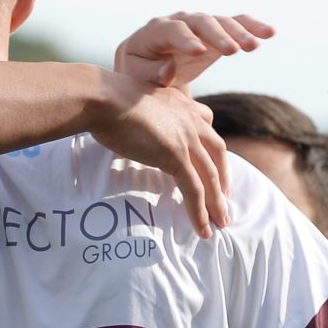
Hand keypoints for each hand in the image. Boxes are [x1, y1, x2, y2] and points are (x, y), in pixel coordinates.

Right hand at [89, 74, 230, 237]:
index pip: (207, 124)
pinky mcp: (176, 155)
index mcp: (181, 103)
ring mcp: (185, 137)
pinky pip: (193, 189)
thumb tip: (133, 125)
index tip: (214, 164)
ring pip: (209, 175)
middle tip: (225, 198)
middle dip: (223, 177)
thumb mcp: (134, 102)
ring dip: (216, 202)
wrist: (102, 99)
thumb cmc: (106, 100)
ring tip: (221, 222)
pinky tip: (202, 228)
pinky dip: (199, 211)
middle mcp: (190, 119)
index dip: (212, 147)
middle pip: (217, 152)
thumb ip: (145, 114)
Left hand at [114, 11, 274, 89]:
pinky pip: (235, 25)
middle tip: (234, 50)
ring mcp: (198, 26)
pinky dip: (251, 27)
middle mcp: (179, 22)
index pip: (172, 30)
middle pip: (201, 22)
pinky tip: (270, 32)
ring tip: (256, 45)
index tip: (200, 53)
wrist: (145, 69)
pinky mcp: (215, 34)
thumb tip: (168, 72)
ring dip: (240, 32)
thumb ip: (149, 75)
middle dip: (218, 35)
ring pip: (221, 22)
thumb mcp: (135, 79)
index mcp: (154, 32)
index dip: (186, 40)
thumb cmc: (136, 75)